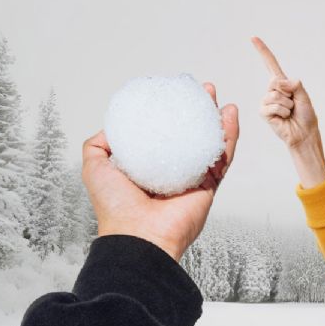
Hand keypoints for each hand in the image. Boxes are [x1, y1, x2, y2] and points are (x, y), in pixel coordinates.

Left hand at [80, 82, 238, 261]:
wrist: (138, 236)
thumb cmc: (115, 207)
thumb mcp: (94, 168)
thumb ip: (98, 146)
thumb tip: (111, 128)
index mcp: (148, 167)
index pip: (163, 134)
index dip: (170, 112)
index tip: (173, 93)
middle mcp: (172, 172)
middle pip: (190, 134)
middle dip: (196, 110)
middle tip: (200, 90)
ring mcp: (193, 179)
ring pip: (210, 142)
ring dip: (216, 117)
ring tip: (216, 96)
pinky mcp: (210, 187)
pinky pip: (223, 157)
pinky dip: (229, 136)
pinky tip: (230, 115)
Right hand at [252, 36, 319, 148]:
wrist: (304, 133)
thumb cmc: (305, 115)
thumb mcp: (304, 96)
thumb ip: (295, 85)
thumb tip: (280, 82)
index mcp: (282, 83)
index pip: (270, 64)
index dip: (262, 51)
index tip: (253, 38)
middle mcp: (272, 90)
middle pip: (275, 81)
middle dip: (288, 92)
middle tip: (293, 103)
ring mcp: (266, 101)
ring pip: (276, 95)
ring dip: (287, 104)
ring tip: (289, 112)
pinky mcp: (263, 112)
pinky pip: (273, 106)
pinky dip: (283, 112)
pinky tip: (283, 118)